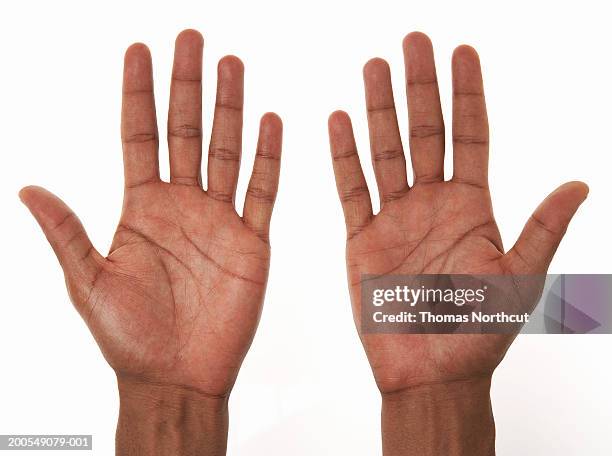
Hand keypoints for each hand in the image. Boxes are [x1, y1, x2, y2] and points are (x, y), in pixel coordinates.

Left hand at [20, 29, 281, 454]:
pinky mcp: (251, 242)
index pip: (139, 136)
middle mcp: (181, 206)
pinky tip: (269, 123)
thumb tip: (28, 189)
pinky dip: (268, 158)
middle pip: (184, 131)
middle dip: (187, 84)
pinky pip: (262, 192)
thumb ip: (68, 233)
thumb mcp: (88, 284)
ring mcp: (219, 220)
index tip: (139, 51)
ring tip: (232, 65)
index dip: (138, 93)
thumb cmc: (130, 338)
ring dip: (229, 108)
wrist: (177, 377)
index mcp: (140, 209)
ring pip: (225, 152)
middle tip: (191, 39)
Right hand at [328, 32, 586, 454]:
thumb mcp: (518, 280)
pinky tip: (340, 121)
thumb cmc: (477, 334)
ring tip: (374, 67)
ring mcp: (395, 218)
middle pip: (426, 131)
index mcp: (473, 207)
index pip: (470, 135)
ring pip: (386, 151)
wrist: (430, 373)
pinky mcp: (363, 238)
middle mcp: (433, 204)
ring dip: (379, 110)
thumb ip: (541, 230)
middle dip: (419, 86)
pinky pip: (352, 189)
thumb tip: (579, 184)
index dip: (466, 93)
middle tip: (413, 42)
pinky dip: (344, 156)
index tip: (461, 51)